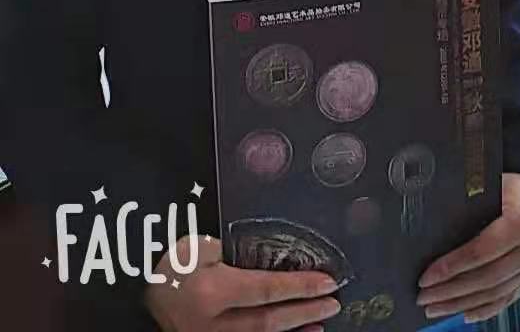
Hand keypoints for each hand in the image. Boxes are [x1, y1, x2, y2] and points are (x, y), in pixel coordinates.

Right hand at [145, 238, 339, 331]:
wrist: (133, 285)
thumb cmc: (168, 260)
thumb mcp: (199, 248)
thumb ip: (232, 255)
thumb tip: (268, 264)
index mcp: (212, 292)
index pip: (266, 291)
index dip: (300, 287)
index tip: (327, 282)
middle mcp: (212, 324)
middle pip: (267, 322)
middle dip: (304, 312)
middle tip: (333, 303)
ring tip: (320, 325)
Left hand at [417, 172, 519, 322]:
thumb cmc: (505, 187)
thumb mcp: (486, 185)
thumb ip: (465, 206)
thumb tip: (430, 231)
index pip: (480, 251)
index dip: (451, 267)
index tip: (426, 278)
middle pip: (486, 278)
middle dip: (450, 291)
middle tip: (423, 298)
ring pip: (494, 293)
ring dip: (462, 304)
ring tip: (436, 308)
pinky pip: (506, 298)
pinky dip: (485, 309)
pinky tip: (465, 313)